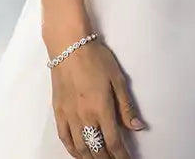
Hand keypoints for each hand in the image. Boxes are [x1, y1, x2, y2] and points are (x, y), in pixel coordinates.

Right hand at [48, 39, 143, 157]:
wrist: (69, 47)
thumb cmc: (96, 59)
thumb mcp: (118, 80)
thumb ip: (126, 107)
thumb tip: (137, 126)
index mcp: (101, 109)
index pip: (114, 142)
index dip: (121, 156)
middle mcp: (84, 117)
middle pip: (96, 148)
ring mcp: (69, 116)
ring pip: (79, 147)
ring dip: (90, 157)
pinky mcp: (58, 112)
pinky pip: (64, 137)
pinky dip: (72, 149)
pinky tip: (78, 153)